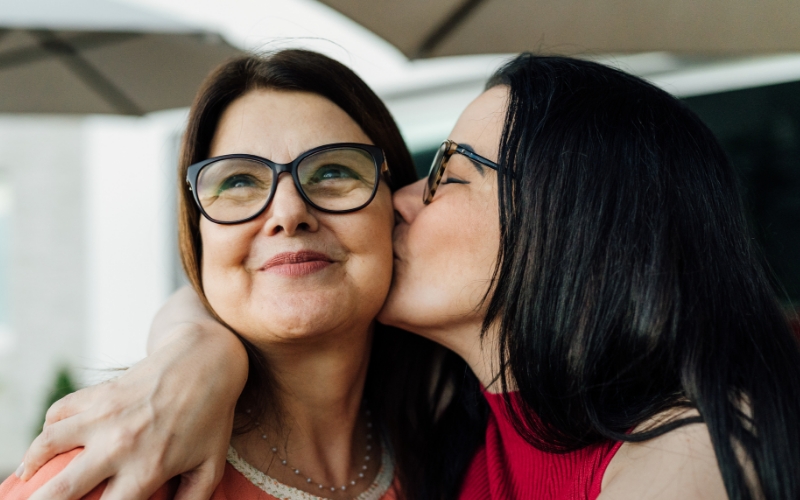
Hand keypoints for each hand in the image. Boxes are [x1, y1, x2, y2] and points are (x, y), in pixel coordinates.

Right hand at [20, 289, 247, 499]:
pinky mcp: (98, 393)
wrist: (205, 360)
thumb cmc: (212, 417)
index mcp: (148, 469)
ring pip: (46, 446)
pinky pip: (58, 412)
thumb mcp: (210, 466)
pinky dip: (47, 429)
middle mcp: (119, 445)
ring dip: (31, 466)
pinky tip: (47, 444)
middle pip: (62, 491)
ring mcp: (104, 416)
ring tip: (27, 481)